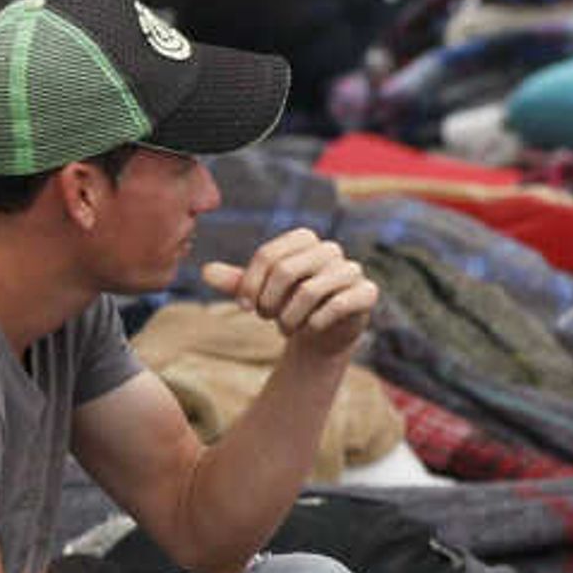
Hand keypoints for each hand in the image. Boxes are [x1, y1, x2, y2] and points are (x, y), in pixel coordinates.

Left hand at [205, 230, 379, 360]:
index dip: (249, 284)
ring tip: (286, 328)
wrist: (322, 333)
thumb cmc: (288, 305)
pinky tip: (310, 329)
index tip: (245, 308)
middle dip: (269, 302)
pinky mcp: (366, 293)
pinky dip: (315, 322)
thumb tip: (205, 271)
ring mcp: (351, 270)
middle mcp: (330, 249)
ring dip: (289, 317)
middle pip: (286, 270)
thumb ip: (236, 282)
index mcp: (304, 239)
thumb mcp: (259, 294)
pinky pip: (337, 305)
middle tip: (267, 319)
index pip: (268, 255)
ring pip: (310, 291)